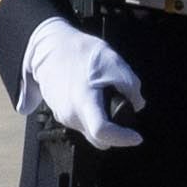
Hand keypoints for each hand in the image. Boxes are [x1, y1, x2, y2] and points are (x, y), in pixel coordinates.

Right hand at [17, 17, 145, 148]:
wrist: (48, 48)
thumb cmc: (80, 52)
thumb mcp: (113, 61)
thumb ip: (130, 86)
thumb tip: (137, 105)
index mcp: (82, 101)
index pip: (102, 132)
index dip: (122, 138)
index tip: (136, 137)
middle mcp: (69, 114)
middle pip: (98, 139)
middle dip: (114, 134)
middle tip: (122, 111)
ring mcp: (62, 115)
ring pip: (89, 131)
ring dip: (102, 122)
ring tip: (104, 98)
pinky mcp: (58, 113)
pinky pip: (81, 123)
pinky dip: (92, 116)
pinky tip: (92, 96)